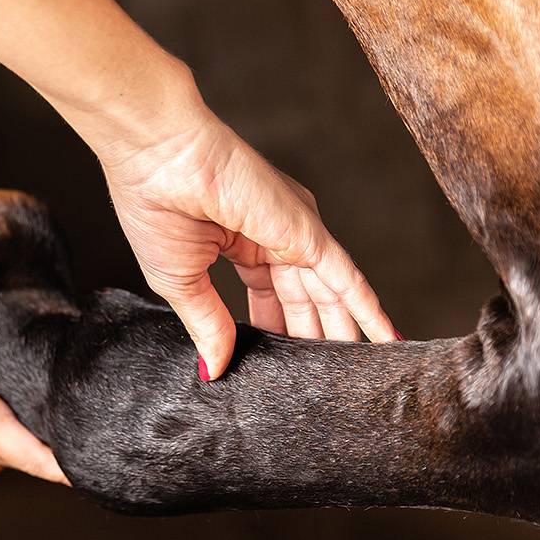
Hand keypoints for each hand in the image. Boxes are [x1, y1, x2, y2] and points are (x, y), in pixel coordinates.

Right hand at [97, 107, 397, 378]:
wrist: (158, 158)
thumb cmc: (154, 205)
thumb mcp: (181, 281)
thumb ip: (206, 324)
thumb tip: (213, 368)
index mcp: (237, 242)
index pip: (266, 297)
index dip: (272, 332)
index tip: (275, 368)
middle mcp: (273, 236)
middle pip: (302, 299)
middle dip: (312, 338)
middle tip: (327, 381)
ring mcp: (294, 233)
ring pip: (329, 295)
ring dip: (344, 332)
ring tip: (359, 373)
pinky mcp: (308, 233)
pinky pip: (346, 279)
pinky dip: (367, 309)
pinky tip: (384, 337)